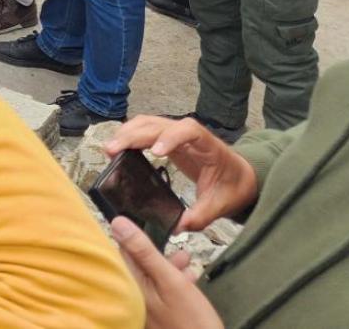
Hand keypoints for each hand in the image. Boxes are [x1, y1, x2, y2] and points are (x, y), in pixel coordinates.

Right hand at [105, 116, 258, 230]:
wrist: (239, 175)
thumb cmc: (232, 186)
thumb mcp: (221, 205)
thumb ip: (201, 216)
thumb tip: (178, 226)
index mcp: (207, 145)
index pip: (188, 131)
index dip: (170, 138)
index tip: (155, 152)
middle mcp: (189, 133)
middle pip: (158, 124)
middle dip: (133, 135)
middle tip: (112, 150)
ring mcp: (176, 133)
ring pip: (147, 122)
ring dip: (126, 132)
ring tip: (110, 149)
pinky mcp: (167, 137)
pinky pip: (145, 129)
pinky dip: (129, 135)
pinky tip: (118, 147)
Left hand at [111, 218, 224, 328]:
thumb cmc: (192, 321)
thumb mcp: (170, 280)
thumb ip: (144, 252)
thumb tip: (118, 223)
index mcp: (131, 287)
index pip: (122, 253)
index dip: (135, 238)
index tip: (148, 225)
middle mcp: (133, 299)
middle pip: (138, 266)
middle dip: (157, 254)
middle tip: (176, 248)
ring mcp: (146, 310)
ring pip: (151, 279)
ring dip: (168, 267)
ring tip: (186, 260)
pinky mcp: (159, 318)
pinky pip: (160, 294)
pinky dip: (172, 283)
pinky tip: (189, 279)